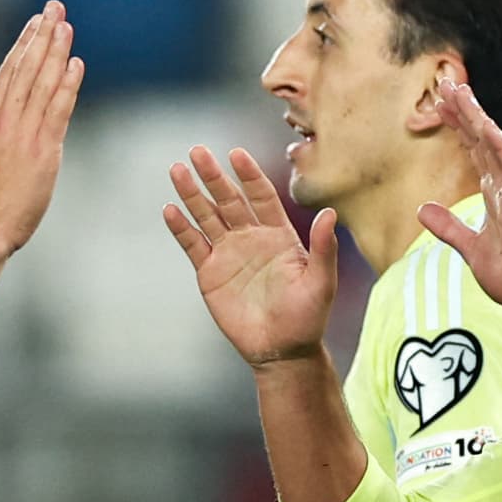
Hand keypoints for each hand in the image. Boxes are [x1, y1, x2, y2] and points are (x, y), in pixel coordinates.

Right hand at [0, 4, 84, 264]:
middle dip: (42, 35)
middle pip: (27, 67)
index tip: (36, 21)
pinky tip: (76, 64)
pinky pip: (58, 110)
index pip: (9, 71)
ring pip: (43, 83)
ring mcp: (24, 134)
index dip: (24, 43)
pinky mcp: (43, 151)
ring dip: (57, 52)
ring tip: (67, 27)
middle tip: (55, 8)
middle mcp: (5, 120)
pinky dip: (68, 85)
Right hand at [167, 145, 338, 367]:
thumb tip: (330, 213)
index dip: (249, 175)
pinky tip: (170, 210)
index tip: (236, 154)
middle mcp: (250, 237)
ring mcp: (228, 253)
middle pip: (228, 199)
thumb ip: (323, 247)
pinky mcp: (210, 273)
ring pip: (206, 216)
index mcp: (278, 234)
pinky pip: (193, 244)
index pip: (260, 195)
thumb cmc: (307, 318)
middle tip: (198, 151)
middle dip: (213, 176)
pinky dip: (181, 228)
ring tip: (177, 170)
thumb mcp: (321, 282)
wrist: (282, 350)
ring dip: (192, 194)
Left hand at [414, 81, 501, 312]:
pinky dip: (500, 145)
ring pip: (495, 145)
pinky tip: (486, 126)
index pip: (474, 152)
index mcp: (495, 195)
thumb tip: (424, 210)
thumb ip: (449, 226)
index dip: (458, 127)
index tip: (440, 106)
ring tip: (460, 91)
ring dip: (478, 117)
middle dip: (464, 111)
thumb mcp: (469, 248)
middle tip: (445, 84)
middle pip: (482, 140)